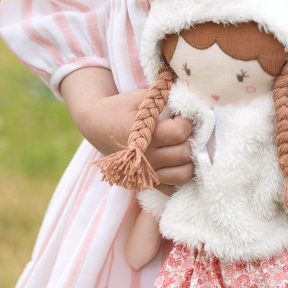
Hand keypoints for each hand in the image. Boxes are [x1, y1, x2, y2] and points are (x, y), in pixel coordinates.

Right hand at [61, 67, 193, 193]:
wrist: (97, 125)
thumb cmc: (121, 108)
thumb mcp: (141, 97)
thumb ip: (166, 100)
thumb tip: (191, 101)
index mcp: (144, 135)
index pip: (180, 132)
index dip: (187, 121)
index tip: (183, 115)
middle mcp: (146, 158)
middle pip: (184, 153)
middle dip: (191, 138)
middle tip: (185, 130)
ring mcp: (145, 173)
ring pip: (183, 175)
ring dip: (189, 160)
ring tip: (184, 146)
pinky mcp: (144, 182)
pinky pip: (172, 189)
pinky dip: (178, 177)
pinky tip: (177, 162)